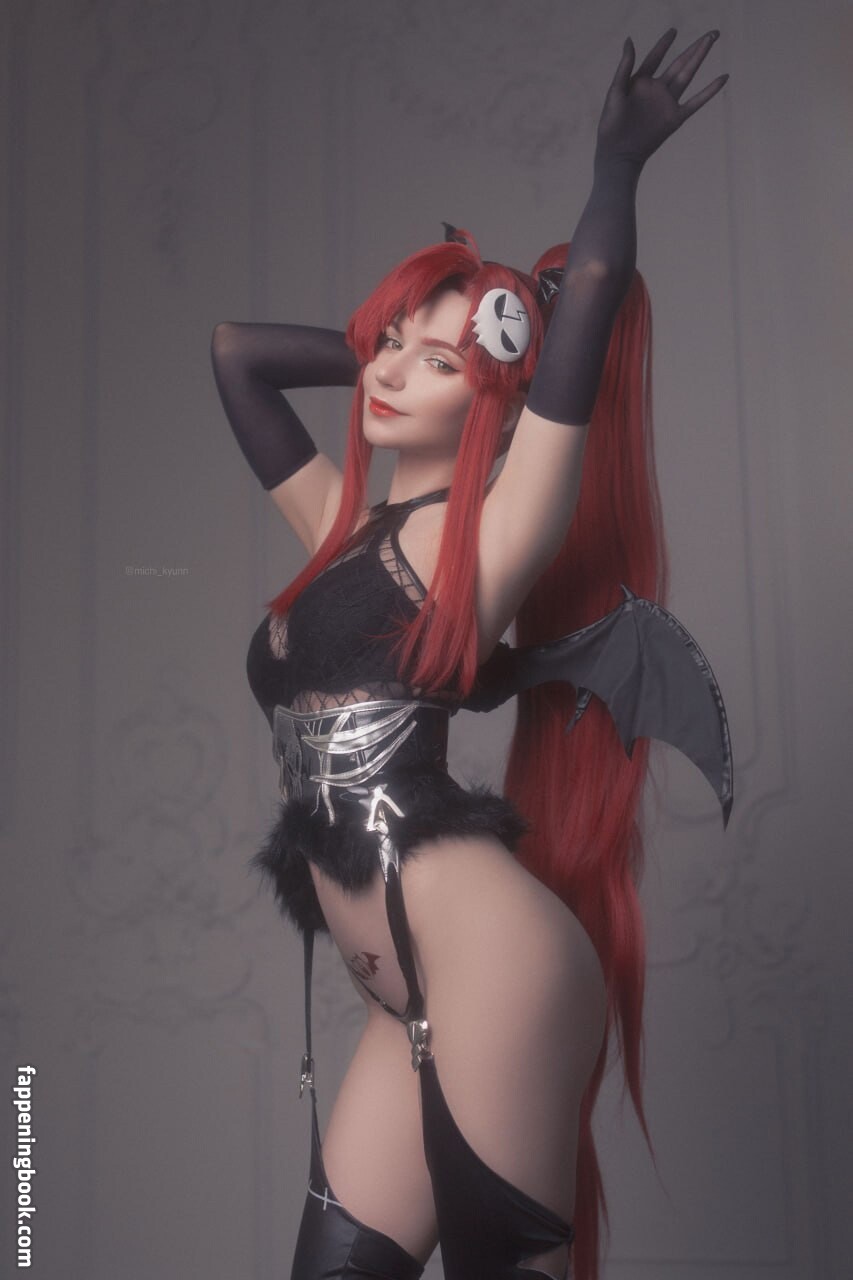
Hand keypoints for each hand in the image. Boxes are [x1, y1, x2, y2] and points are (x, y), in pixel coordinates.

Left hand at [594, 28, 728, 170]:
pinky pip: (696, 102)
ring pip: (688, 75)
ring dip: (700, 58)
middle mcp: (657, 90)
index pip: (655, 57)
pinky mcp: (675, 118)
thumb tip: (630, 39)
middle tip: (712, 32)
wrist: (618, 154)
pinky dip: (710, 90)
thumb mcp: (615, 92)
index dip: (664, 44)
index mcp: (640, 82)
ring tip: (713, 42)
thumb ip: (625, 66)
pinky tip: (723, 78)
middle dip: (695, 47)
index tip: (674, 30)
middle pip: (679, 63)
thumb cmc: (612, 125)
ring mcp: (668, 103)